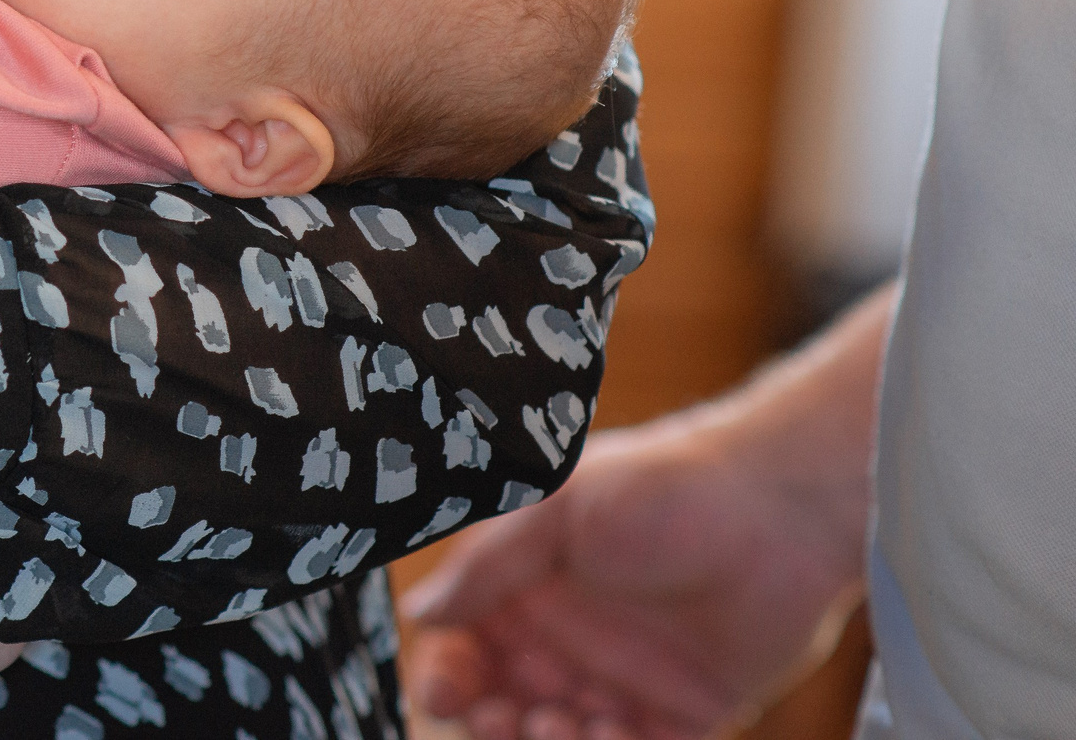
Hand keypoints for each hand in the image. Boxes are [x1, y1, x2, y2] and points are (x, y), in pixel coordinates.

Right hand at [403, 289, 888, 739]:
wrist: (780, 510)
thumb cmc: (662, 485)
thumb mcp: (558, 507)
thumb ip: (488, 563)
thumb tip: (420, 611)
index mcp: (522, 586)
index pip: (461, 647)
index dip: (446, 675)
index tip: (449, 690)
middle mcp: (563, 640)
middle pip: (499, 706)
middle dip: (491, 723)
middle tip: (508, 718)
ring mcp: (617, 680)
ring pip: (554, 738)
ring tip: (562, 725)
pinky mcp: (678, 716)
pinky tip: (610, 734)